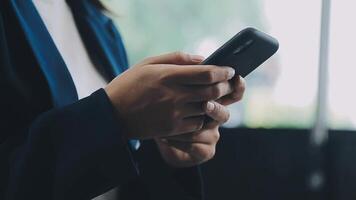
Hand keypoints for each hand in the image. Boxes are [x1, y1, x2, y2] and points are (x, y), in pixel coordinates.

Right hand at [105, 52, 235, 139]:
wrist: (112, 114)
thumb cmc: (129, 84)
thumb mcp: (148, 63)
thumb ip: (177, 58)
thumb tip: (202, 58)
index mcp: (168, 76)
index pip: (207, 73)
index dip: (223, 71)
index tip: (230, 69)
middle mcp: (174, 96)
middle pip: (212, 91)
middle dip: (226, 86)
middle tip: (228, 82)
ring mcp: (174, 114)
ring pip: (208, 108)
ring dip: (216, 101)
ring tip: (216, 95)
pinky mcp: (173, 129)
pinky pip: (198, 123)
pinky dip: (203, 116)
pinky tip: (200, 109)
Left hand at [155, 70, 245, 167]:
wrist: (152, 130)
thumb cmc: (160, 101)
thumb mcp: (169, 81)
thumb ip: (184, 68)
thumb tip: (202, 60)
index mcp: (211, 99)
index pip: (232, 92)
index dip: (237, 86)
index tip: (236, 78)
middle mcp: (214, 117)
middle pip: (224, 113)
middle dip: (216, 109)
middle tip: (206, 105)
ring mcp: (210, 135)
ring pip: (209, 131)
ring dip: (194, 126)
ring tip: (178, 120)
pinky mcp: (202, 150)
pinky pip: (197, 147)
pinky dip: (180, 142)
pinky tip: (165, 136)